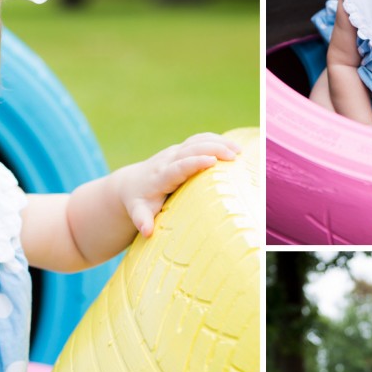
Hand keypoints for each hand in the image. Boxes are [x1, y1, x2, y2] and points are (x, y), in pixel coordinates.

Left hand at [119, 133, 240, 236]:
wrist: (131, 183)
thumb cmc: (138, 202)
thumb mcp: (138, 211)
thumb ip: (142, 220)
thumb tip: (147, 232)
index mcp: (160, 176)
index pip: (178, 166)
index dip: (194, 162)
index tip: (212, 161)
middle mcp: (167, 160)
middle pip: (191, 149)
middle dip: (213, 149)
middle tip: (234, 156)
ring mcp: (174, 152)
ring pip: (197, 141)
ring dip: (218, 142)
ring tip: (239, 151)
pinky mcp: (180, 149)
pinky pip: (199, 139)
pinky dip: (216, 139)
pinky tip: (233, 145)